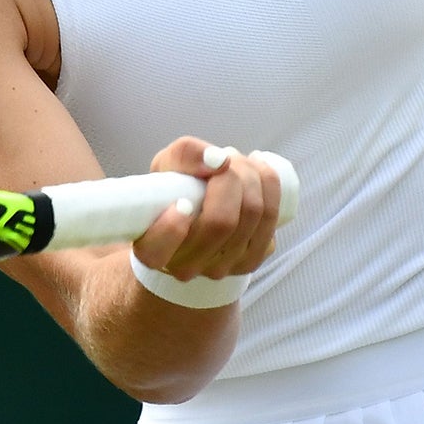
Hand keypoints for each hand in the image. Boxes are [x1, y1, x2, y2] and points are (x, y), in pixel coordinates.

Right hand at [131, 137, 282, 282]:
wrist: (197, 212)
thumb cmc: (174, 190)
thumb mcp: (166, 166)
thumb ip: (184, 156)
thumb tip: (219, 160)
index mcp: (152, 250)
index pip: (156, 251)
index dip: (172, 228)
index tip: (182, 202)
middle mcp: (185, 266)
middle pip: (221, 222)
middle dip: (230, 177)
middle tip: (224, 157)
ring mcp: (220, 268)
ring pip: (252, 215)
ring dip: (251, 175)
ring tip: (238, 161)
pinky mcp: (250, 262)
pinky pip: (271, 219)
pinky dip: (269, 184)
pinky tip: (257, 170)